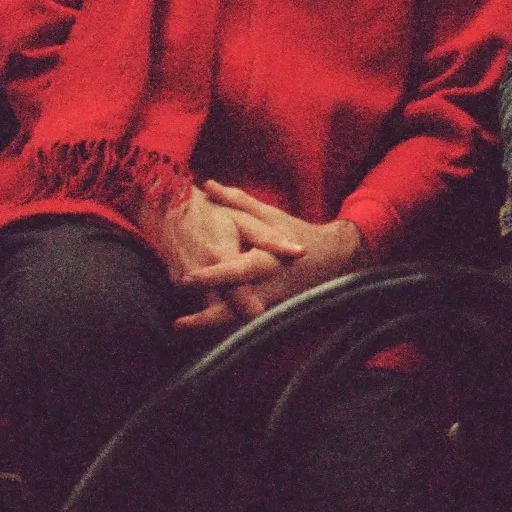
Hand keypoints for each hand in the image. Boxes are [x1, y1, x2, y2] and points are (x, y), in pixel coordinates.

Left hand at [171, 182, 365, 331]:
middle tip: (179, 322)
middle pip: (238, 306)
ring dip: (211, 326)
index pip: (239, 270)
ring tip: (181, 326)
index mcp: (270, 259)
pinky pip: (244, 322)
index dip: (214, 275)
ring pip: (240, 320)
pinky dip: (223, 326)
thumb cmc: (295, 231)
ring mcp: (272, 302)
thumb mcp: (269, 214)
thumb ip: (237, 202)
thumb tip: (207, 186)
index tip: (187, 277)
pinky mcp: (272, 312)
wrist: (331, 257)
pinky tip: (200, 326)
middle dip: (208, 316)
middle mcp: (271, 285)